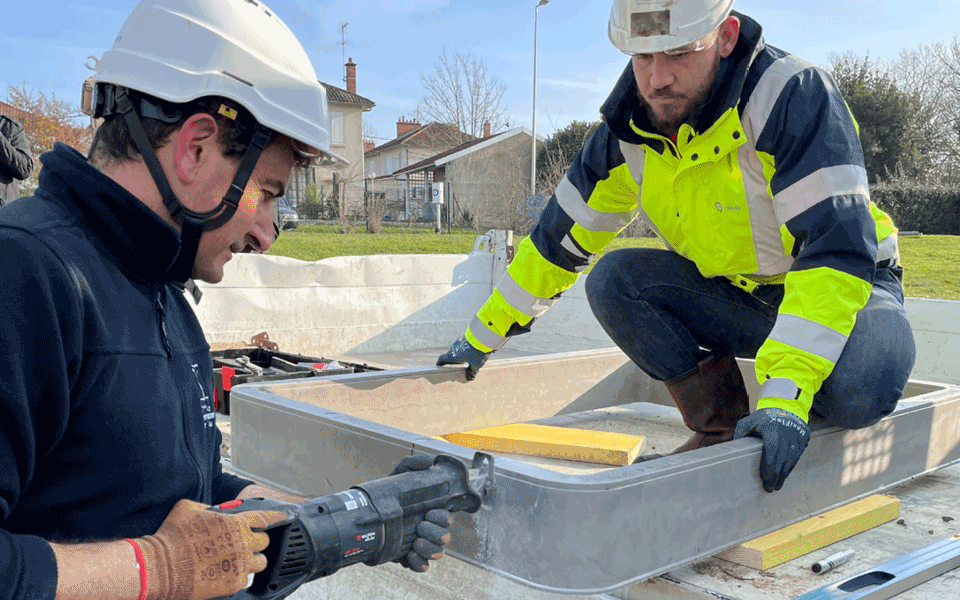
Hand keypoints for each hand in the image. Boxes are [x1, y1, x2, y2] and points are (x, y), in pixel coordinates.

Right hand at [134, 499, 286, 599]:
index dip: (277, 516)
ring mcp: (240, 564)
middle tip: (243, 543)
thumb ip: (207, 507)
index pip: (265, 516)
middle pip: (264, 541)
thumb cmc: (171, 538)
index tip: (285, 517)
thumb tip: (211, 510)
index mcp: (235, 522)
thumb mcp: (188, 509)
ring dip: (252, 560)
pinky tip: (225, 574)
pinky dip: (238, 577)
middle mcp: (242, 542)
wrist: (160, 567)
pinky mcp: (233, 583)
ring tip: (238, 560)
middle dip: (256, 541)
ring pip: (260, 562)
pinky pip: (246, 579)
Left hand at [389, 455, 453, 572]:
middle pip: (445, 537)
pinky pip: (422, 566)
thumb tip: (431, 462)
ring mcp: (418, 544)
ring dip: (429, 549)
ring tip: (415, 543)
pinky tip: (409, 556)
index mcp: (429, 511)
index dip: (442, 518)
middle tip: (419, 527)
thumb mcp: (398, 475)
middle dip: (435, 533)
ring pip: (437, 553)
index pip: (447, 518)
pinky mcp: (407, 557)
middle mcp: (427, 528)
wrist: (365, 515)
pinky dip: (419, 563)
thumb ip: (413, 463)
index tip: (429, 513)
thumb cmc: (386, 493)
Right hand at [437, 336, 490, 380]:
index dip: (440, 363)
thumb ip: (472, 372)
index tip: (440, 366)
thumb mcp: (476, 365)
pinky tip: (471, 352)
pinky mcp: (464, 337)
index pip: (441, 359)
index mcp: (453, 356)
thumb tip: (469, 378)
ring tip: (467, 360)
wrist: (483, 336)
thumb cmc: (477, 353)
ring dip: (459, 355)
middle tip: (458, 366)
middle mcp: (453, 349)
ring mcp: (458, 342)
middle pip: (450, 355)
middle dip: (452, 361)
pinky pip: (461, 345)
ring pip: (456, 350)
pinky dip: (464, 349)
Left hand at [734, 408, 810, 492]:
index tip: (766, 477)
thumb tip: (734, 446)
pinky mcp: (804, 436)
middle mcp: (786, 432)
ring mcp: (797, 434)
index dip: (769, 464)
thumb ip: (741, 432)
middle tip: (770, 487)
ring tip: (777, 485)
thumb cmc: (763, 416)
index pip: (771, 449)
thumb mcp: (749, 420)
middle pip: (782, 457)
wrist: (785, 405)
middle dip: (776, 474)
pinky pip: (798, 454)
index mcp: (772, 427)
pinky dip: (791, 466)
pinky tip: (785, 474)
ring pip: (791, 458)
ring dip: (784, 473)